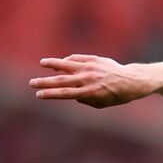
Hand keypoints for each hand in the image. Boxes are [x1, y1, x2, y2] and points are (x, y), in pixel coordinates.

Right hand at [30, 55, 147, 107]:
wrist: (131, 81)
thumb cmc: (116, 96)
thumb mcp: (101, 103)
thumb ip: (85, 100)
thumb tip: (71, 93)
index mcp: (89, 93)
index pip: (64, 94)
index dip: (50, 94)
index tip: (38, 94)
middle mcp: (87, 79)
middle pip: (61, 80)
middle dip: (44, 82)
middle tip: (31, 83)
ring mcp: (90, 68)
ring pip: (66, 64)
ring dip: (53, 64)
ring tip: (42, 63)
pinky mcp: (93, 59)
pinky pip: (76, 59)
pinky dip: (67, 61)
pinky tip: (61, 63)